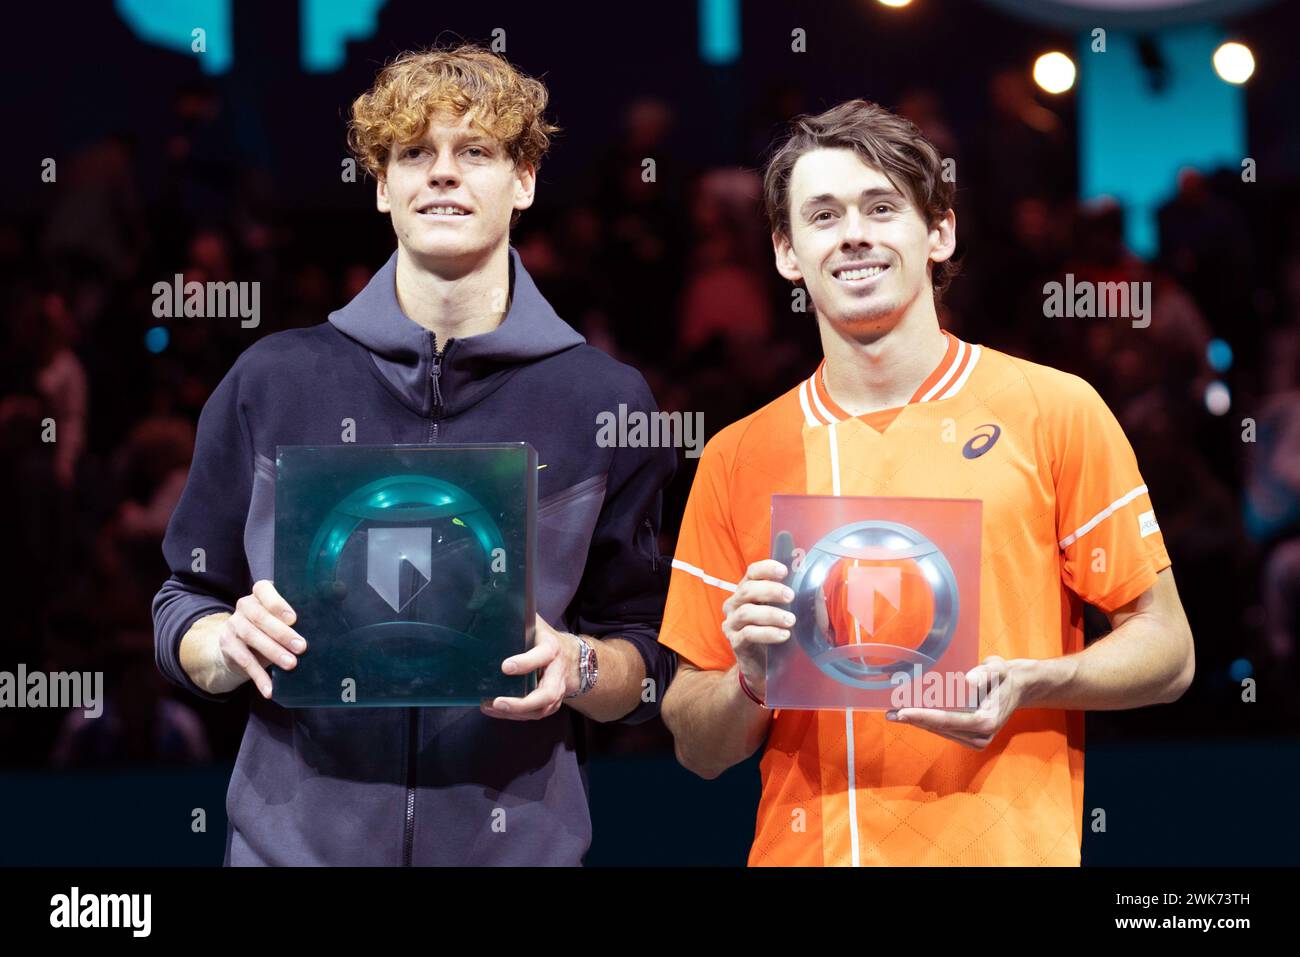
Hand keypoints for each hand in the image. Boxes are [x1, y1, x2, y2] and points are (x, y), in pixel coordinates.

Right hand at [215, 579, 306, 697]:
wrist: (238, 643)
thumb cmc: (274, 623)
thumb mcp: (288, 613)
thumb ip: (310, 602)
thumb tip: (340, 589)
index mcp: (261, 593)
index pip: (264, 589)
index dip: (277, 603)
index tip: (294, 618)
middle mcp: (244, 605)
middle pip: (260, 617)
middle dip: (282, 633)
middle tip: (302, 647)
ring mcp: (234, 625)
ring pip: (251, 637)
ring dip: (272, 652)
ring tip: (291, 665)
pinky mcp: (228, 646)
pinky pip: (244, 662)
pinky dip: (258, 677)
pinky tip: (270, 690)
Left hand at [480, 614, 579, 720]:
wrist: (572, 658)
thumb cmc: (544, 638)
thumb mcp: (535, 623)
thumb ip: (515, 616)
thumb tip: (482, 603)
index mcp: (552, 649)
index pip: (542, 656)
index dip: (525, 663)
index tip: (505, 667)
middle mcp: (556, 673)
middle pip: (547, 694)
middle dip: (522, 703)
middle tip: (498, 702)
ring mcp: (556, 691)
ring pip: (540, 709)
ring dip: (515, 712)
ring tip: (490, 707)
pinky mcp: (550, 704)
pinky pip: (534, 715)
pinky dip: (514, 715)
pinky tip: (494, 710)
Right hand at [721, 559, 794, 698]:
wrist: (763, 668)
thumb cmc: (776, 634)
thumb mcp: (787, 614)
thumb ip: (798, 601)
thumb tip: (820, 589)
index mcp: (747, 592)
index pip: (752, 572)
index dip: (766, 569)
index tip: (784, 571)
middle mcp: (735, 605)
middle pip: (747, 590)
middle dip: (770, 590)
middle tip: (791, 596)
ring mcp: (732, 624)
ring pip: (746, 612)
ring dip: (771, 614)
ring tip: (791, 621)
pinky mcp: (735, 642)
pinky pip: (748, 634)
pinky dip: (767, 633)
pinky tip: (783, 635)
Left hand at [888, 656, 1024, 749]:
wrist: (1016, 688)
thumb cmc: (1003, 676)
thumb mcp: (997, 668)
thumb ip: (984, 673)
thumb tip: (968, 680)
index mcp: (987, 721)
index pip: (949, 720)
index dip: (925, 716)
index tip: (904, 712)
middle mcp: (981, 736)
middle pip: (941, 728)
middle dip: (915, 721)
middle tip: (890, 713)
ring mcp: (977, 740)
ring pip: (940, 732)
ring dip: (918, 723)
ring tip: (894, 714)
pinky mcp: (972, 739)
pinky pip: (945, 731)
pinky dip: (928, 724)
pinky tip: (911, 716)